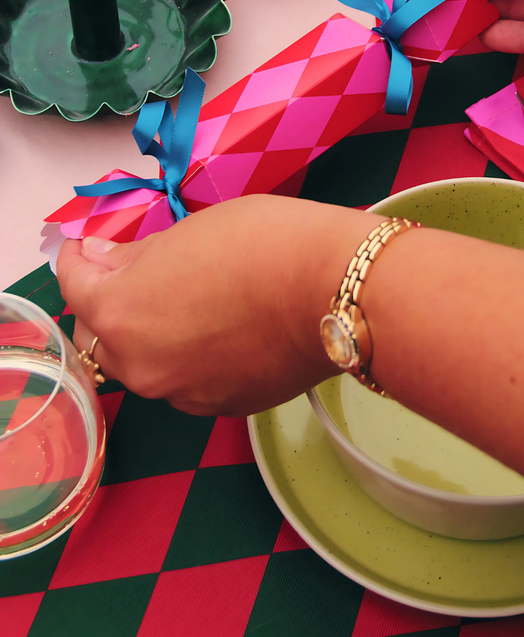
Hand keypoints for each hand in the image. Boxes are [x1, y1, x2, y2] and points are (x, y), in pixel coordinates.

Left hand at [59, 196, 367, 414]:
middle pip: (104, 335)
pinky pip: (187, 379)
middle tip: (138, 270)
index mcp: (121, 315)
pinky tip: (224, 326)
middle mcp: (140, 367)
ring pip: (147, 362)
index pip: (74, 287)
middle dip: (112, 302)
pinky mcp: (222, 406)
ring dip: (153, 333)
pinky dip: (191, 355)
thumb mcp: (189, 231)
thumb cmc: (263, 243)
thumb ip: (137, 256)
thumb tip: (106, 262)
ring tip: (191, 299)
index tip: (89, 246)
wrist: (336, 290)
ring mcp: (182, 393)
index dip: (78, 259)